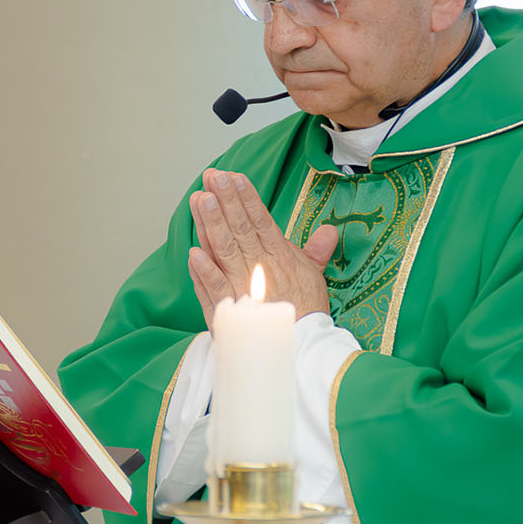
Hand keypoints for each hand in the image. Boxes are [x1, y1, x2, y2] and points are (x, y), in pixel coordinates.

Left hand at [186, 169, 339, 327]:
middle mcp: (260, 268)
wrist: (299, 347)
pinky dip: (205, 272)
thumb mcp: (315, 277)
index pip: (261, 221)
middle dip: (226, 200)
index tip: (234, 176)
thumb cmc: (303, 312)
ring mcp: (242, 288)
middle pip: (240, 229)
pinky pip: (216, 289)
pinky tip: (193, 252)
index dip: (247, 198)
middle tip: (213, 176)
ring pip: (224, 251)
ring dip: (211, 225)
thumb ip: (316, 252)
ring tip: (199, 200)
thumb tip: (329, 230)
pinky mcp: (229, 309)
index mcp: (279, 257)